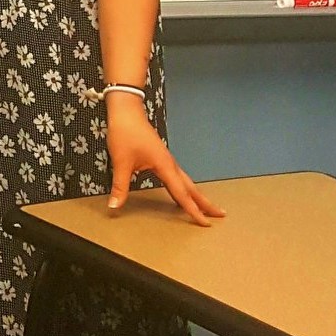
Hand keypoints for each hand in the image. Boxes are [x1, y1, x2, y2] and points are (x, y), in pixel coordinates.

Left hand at [105, 94, 222, 226]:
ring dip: (196, 194)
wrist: (126, 110)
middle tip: (220, 215)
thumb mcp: (121, 162)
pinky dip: (183, 187)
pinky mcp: (160, 156)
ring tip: (206, 207)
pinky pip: (177, 176)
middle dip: (205, 202)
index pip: (182, 194)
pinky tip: (180, 191)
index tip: (206, 224)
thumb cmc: (125, 133)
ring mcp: (167, 159)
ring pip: (185, 181)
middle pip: (191, 187)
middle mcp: (170, 164)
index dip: (193, 211)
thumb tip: (115, 206)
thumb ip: (120, 186)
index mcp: (165, 166)